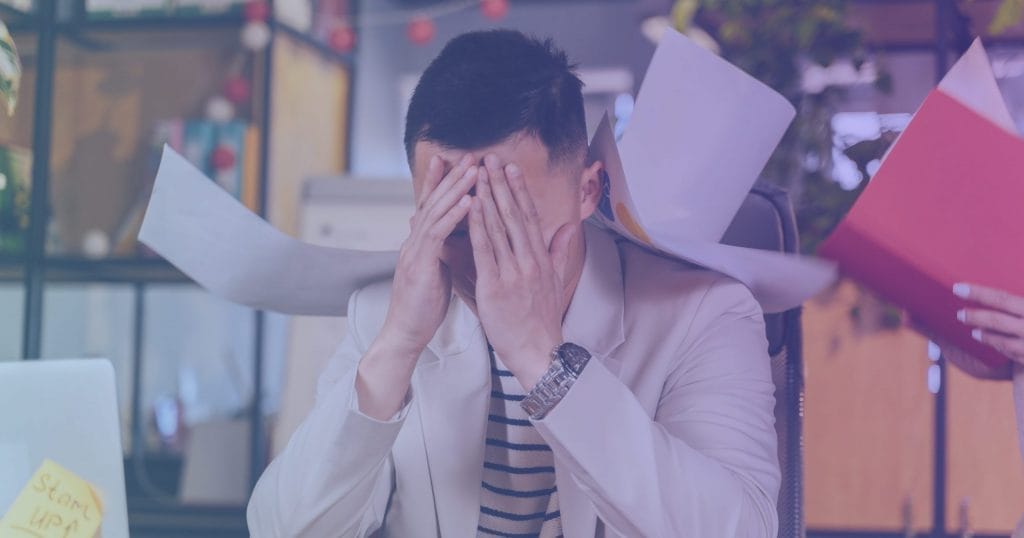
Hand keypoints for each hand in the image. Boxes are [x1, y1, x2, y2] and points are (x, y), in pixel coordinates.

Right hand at [378, 153, 477, 358]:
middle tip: (467, 155)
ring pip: (435, 211)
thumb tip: (456, 239)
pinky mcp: (420, 264)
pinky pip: (438, 234)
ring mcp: (415, 251)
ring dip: (455, 189)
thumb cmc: (423, 307)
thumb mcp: (436, 272)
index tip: (454, 162)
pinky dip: (454, 215)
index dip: (441, 183)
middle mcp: (414, 242)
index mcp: (420, 244)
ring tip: (474, 170)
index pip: (431, 206)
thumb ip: (443, 252)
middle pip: (433, 201)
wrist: (405, 333)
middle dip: (449, 177)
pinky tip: (469, 202)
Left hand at [468, 154, 574, 389]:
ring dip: (488, 197)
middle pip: (514, 214)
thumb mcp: (557, 282)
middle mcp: (529, 260)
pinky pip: (485, 250)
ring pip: (499, 227)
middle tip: (491, 158)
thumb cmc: (542, 320)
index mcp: (541, 258)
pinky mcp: (496, 286)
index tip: (511, 168)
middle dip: (502, 184)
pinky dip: (478, 226)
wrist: (538, 351)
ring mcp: (513, 272)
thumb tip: (567, 228)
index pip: (528, 217)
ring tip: (478, 174)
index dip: (519, 190)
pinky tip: (471, 207)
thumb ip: (560, 252)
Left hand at [955, 282, 1023, 366]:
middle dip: (976, 316)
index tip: (957, 288)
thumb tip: (994, 292)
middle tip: (959, 314)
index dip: (978, 292)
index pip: (1002, 298)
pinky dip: (1003, 349)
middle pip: (998, 320)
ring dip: (987, 337)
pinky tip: (996, 345)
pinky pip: (1015, 355)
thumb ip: (1016, 302)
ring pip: (1004, 342)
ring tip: (974, 332)